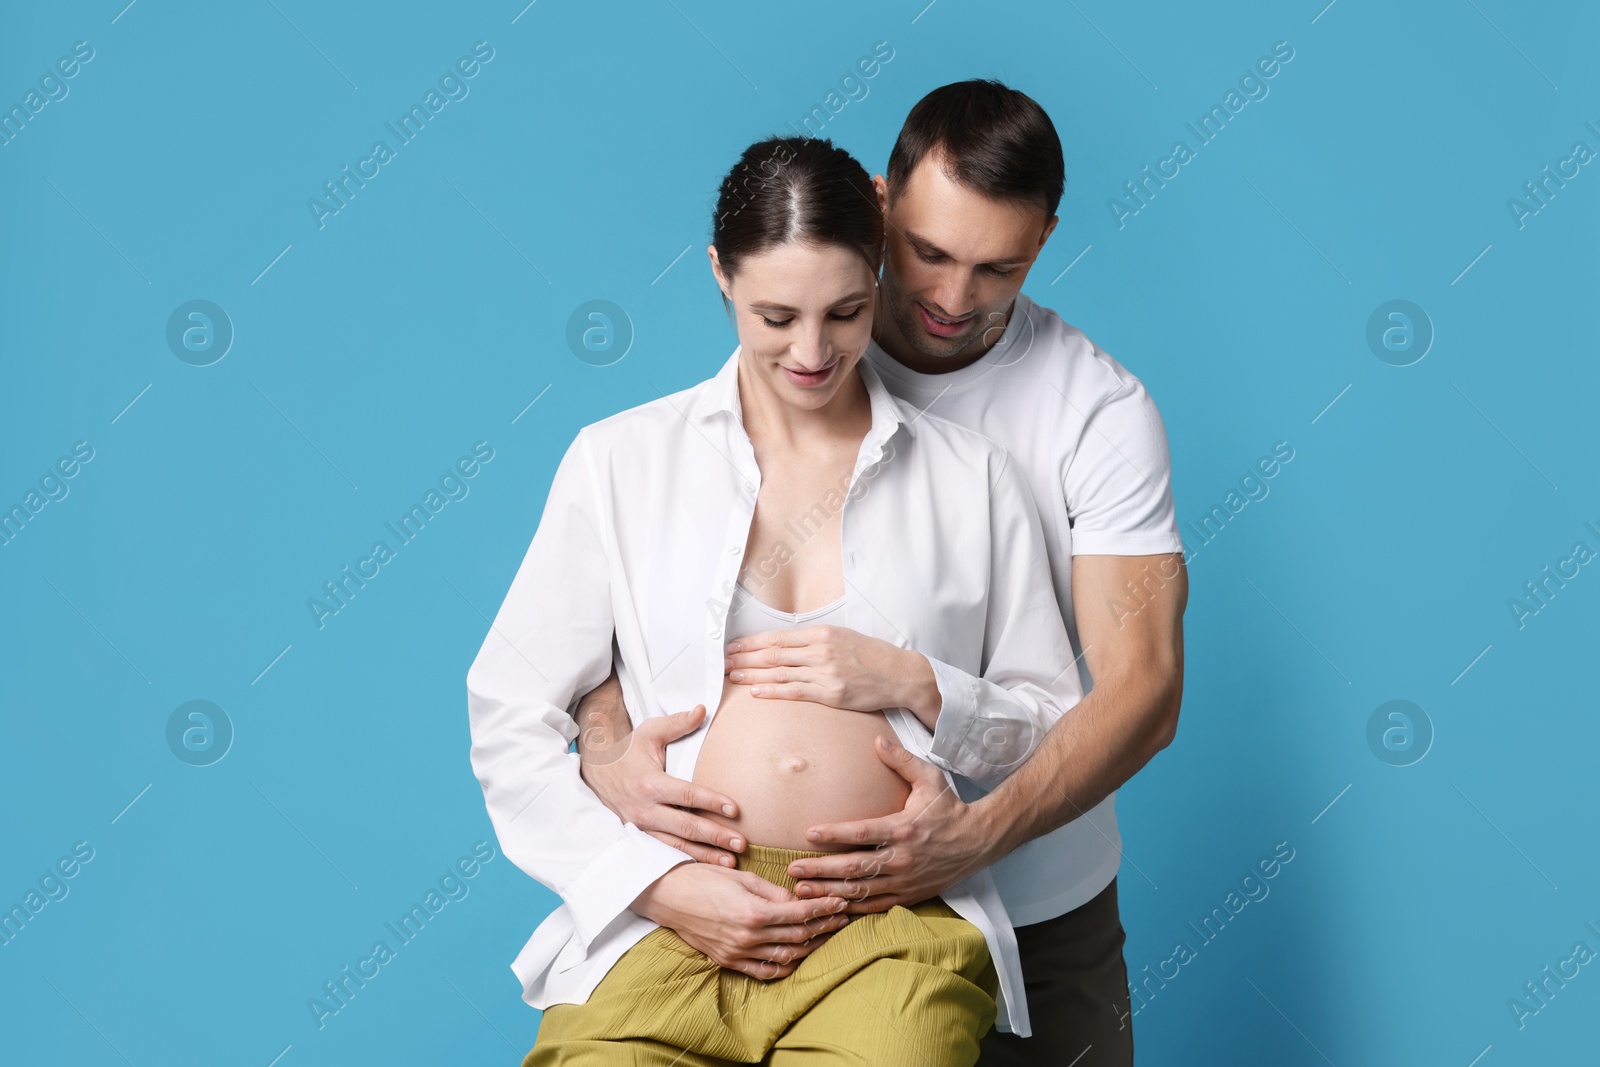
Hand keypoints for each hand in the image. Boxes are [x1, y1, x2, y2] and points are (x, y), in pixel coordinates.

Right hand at [580, 705, 745, 865]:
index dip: (711, 802)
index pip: (686, 795)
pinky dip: (687, 860)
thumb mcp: (649, 732)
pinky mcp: (640, 836)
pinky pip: (665, 852)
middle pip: (685, 826)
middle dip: (714, 836)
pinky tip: (707, 865)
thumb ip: (677, 723)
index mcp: (649, 783)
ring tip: (730, 861)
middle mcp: (644, 809)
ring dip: (704, 855)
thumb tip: (702, 710)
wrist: (596, 771)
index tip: (735, 809)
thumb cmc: (628, 750)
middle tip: (741, 842)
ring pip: (676, 845)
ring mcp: (641, 826)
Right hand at [632, 862, 851, 978]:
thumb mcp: (742, 877)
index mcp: (754, 912)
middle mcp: (749, 937)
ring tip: (826, 936)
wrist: (667, 896)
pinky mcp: (728, 961)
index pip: (800, 914)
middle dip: (825, 927)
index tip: (841, 901)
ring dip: (810, 947)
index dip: (824, 908)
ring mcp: (738, 952)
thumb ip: (773, 892)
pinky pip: (764, 971)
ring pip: (786, 956)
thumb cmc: (703, 878)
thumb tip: (799, 900)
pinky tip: (797, 956)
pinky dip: (784, 966)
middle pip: (798, 936)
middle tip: (843, 918)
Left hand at [724, 625, 938, 722]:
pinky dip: (773, 691)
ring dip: (752, 675)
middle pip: (773, 654)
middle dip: (745, 658)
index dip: (752, 642)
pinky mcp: (831, 695)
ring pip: (780, 673)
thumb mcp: (842, 636)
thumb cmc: (870, 655)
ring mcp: (825, 674)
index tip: (733, 646)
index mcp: (822, 633)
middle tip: (724, 661)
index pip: (777, 637)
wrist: (899, 675)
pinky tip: (755, 691)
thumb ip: (814, 639)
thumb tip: (783, 645)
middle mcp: (821, 651)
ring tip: (732, 676)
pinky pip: (795, 693)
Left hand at [785, 735, 997, 914]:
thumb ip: (902, 761)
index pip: (861, 833)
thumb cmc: (950, 807)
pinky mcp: (910, 895)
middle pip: (854, 867)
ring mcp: (906, 881)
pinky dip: (853, 908)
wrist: (979, 841)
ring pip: (862, 891)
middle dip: (821, 869)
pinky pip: (877, 906)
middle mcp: (902, 858)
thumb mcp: (930, 779)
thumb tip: (877, 741)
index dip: (833, 834)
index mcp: (903, 828)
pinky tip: (831, 906)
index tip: (808, 833)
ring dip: (830, 891)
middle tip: (793, 868)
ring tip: (802, 890)